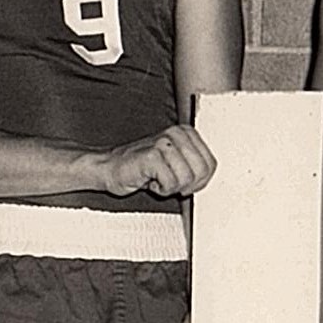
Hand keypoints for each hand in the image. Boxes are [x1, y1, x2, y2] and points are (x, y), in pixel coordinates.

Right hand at [92, 123, 215, 199]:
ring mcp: (163, 143)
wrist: (111, 168)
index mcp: (186, 133)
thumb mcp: (176, 163)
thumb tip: (211, 177)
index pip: (211, 164)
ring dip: (172, 187)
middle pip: (202, 171)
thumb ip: (195, 165)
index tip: (185, 183)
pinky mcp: (152, 155)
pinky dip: (161, 189)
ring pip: (187, 179)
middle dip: (187, 185)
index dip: (200, 181)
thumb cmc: (143, 168)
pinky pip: (171, 183)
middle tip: (170, 183)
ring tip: (158, 179)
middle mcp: (177, 133)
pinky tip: (150, 180)